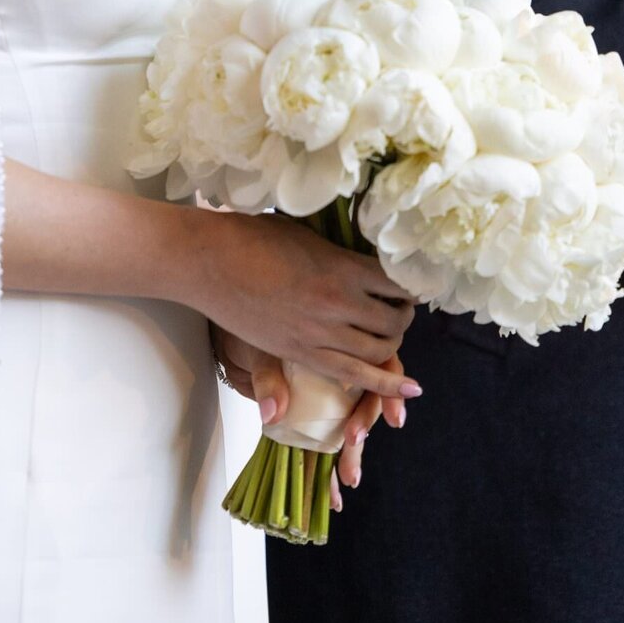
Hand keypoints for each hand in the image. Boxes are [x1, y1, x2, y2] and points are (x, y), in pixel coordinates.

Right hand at [191, 209, 418, 400]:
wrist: (208, 261)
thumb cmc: (252, 236)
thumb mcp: (305, 235)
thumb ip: (339, 255)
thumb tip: (368, 260)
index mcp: (341, 268)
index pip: (398, 284)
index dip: (412, 284)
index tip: (415, 281)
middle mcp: (338, 304)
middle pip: (393, 321)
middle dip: (403, 315)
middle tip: (400, 305)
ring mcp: (319, 334)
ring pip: (378, 350)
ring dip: (393, 343)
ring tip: (391, 331)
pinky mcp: (301, 354)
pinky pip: (353, 375)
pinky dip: (383, 383)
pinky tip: (405, 388)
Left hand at [213, 327, 409, 508]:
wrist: (232, 342)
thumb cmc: (254, 330)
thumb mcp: (262, 346)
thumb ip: (269, 375)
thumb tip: (273, 412)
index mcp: (339, 346)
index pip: (378, 364)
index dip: (389, 390)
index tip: (393, 417)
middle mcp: (338, 372)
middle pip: (366, 399)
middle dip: (366, 424)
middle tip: (353, 440)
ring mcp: (325, 398)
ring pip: (348, 426)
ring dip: (351, 454)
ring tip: (348, 478)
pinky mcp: (307, 419)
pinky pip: (322, 444)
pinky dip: (326, 471)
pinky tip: (333, 496)